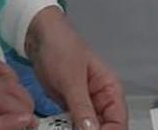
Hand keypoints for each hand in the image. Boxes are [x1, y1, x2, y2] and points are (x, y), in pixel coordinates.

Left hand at [26, 7, 127, 129]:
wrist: (39, 37)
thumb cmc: (61, 47)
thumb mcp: (71, 79)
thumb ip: (82, 107)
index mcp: (111, 90)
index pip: (118, 122)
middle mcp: (102, 100)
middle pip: (105, 129)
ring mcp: (86, 105)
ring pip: (89, 129)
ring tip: (62, 128)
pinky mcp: (71, 108)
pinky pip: (73, 126)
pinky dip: (66, 129)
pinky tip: (57, 128)